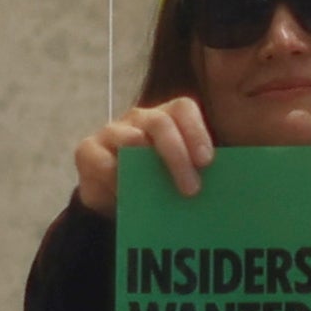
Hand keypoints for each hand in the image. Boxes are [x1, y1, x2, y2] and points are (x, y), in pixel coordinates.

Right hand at [73, 96, 216, 215]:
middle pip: (161, 123)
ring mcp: (113, 131)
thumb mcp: (178, 176)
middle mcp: (140, 118)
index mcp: (168, 117)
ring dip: (150, 170)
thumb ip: (196, 173)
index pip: (183, 109)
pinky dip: (118, 184)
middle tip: (191, 190)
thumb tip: (223, 190)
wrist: (114, 199)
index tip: (207, 162)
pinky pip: (105, 164)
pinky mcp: (88, 150)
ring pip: (132, 139)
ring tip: (161, 197)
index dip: (196, 131)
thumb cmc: (156, 183)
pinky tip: (129, 200)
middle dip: (178, 156)